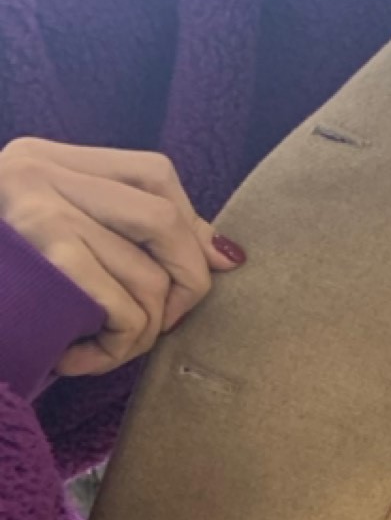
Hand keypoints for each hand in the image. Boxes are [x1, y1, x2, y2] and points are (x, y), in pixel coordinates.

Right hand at [0, 139, 243, 377]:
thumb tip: (225, 255)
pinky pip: (123, 308)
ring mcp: (36, 210)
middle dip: (187, 283)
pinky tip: (76, 360)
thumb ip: (119, 232)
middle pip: (166, 220)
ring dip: (143, 332)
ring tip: (105, 349)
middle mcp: (38, 171)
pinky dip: (116, 347)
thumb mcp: (47, 240)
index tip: (205, 271)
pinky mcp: (41, 256)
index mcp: (44, 159)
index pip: (155, 174)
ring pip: (149, 276)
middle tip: (163, 324)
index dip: (191, 226)